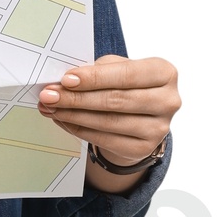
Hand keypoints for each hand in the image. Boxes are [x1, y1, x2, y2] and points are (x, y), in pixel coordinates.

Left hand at [37, 53, 180, 191]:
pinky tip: (63, 120)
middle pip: (116, 100)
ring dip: (73, 115)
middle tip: (49, 95)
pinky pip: (104, 139)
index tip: (66, 79)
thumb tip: (66, 82)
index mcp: (164, 73)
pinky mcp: (143, 148)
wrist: (140, 117)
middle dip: (77, 98)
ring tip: (50, 108)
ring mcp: (158, 128)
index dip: (94, 78)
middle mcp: (168, 101)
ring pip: (108, 122)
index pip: (126, 74)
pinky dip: (79, 129)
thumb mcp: (119, 69)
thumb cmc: (127, 85)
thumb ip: (99, 70)